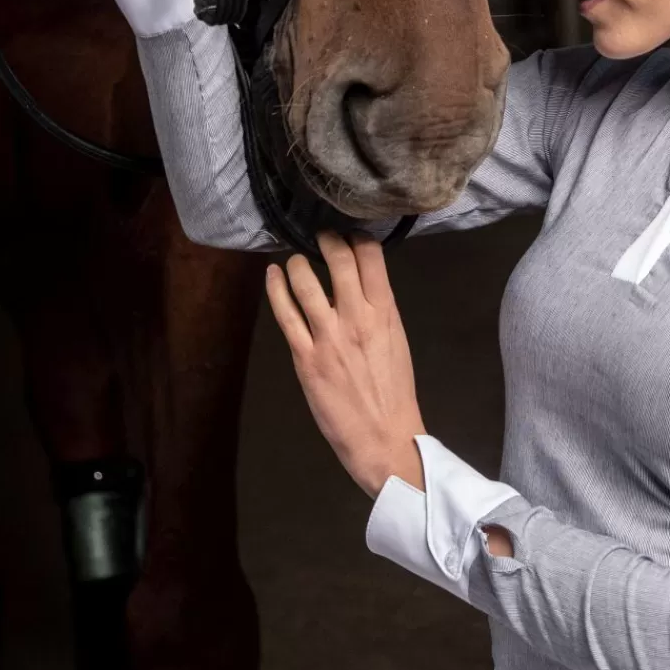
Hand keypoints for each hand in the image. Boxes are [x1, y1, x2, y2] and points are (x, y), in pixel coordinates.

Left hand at [265, 233, 427, 497]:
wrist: (383, 437)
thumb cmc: (393, 390)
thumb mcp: (396, 339)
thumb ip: (378, 309)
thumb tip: (362, 282)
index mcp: (384, 311)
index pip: (371, 257)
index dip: (357, 236)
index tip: (348, 232)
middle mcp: (356, 316)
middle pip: (339, 260)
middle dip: (327, 240)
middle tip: (320, 235)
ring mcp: (328, 336)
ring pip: (306, 283)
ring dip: (298, 263)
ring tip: (295, 259)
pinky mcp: (305, 356)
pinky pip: (285, 314)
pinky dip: (276, 289)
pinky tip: (273, 277)